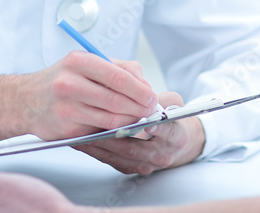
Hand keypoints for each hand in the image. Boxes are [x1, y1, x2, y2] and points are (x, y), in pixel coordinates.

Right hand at [20, 53, 158, 139]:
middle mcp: (70, 83)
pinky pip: (99, 131)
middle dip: (139, 107)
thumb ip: (119, 69)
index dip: (140, 89)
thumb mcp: (86, 63)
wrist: (24, 100)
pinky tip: (120, 125)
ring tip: (139, 118)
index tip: (152, 96)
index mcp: (79, 61)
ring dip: (130, 120)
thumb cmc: (61, 79)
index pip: (118, 76)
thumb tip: (145, 85)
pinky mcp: (66, 129)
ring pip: (111, 119)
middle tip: (150, 110)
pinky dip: (114, 130)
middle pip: (117, 99)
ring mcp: (67, 108)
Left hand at [74, 91, 205, 174]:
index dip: (158, 129)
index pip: (168, 132)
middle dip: (114, 138)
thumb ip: (160, 97)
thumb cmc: (171, 119)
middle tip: (97, 127)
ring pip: (120, 157)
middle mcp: (162, 154)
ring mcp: (146, 165)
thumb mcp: (173, 103)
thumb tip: (140, 90)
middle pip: (136, 149)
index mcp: (177, 136)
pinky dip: (96, 151)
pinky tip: (83, 141)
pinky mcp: (131, 169)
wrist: (176, 144)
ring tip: (82, 134)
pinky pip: (111, 161)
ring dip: (99, 146)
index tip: (148, 124)